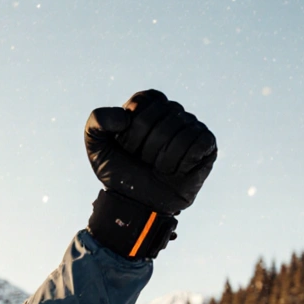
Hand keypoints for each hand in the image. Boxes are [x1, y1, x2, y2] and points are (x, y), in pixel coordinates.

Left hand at [84, 89, 216, 213]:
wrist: (135, 202)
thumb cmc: (119, 172)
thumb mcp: (97, 146)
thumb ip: (97, 120)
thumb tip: (123, 117)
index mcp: (148, 106)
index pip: (142, 101)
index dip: (130, 128)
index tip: (126, 145)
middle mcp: (172, 111)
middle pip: (157, 117)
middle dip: (142, 145)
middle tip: (142, 160)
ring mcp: (192, 126)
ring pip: (177, 131)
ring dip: (161, 157)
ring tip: (158, 167)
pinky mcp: (207, 144)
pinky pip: (197, 143)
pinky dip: (180, 162)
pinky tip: (175, 170)